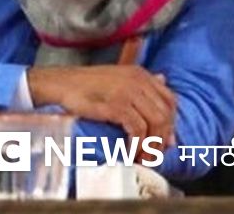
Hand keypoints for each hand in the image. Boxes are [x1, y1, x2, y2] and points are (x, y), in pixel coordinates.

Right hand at [28, 65, 176, 159]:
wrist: (62, 83)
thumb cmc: (88, 86)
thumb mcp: (120, 80)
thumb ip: (143, 88)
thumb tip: (168, 107)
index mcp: (142, 75)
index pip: (171, 100)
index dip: (171, 122)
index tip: (165, 140)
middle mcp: (140, 81)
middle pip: (166, 113)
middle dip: (163, 138)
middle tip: (154, 154)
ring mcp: (129, 92)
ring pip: (156, 122)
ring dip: (152, 144)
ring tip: (143, 157)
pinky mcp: (117, 105)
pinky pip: (138, 129)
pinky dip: (138, 144)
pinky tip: (131, 152)